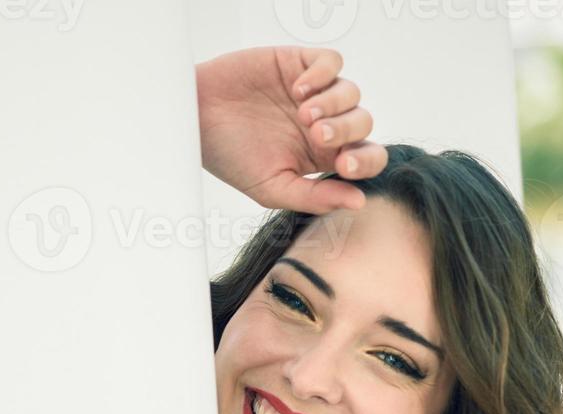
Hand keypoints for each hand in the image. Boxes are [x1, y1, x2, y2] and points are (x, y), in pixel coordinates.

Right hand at [196, 47, 384, 214]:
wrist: (195, 119)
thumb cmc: (230, 157)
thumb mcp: (271, 188)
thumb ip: (315, 197)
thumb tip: (358, 202)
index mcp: (322, 157)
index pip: (366, 158)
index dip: (366, 162)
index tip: (344, 167)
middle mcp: (324, 123)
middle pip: (362, 123)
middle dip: (345, 131)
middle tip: (316, 135)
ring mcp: (314, 92)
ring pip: (351, 93)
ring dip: (334, 105)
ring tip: (304, 114)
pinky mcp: (299, 64)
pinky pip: (332, 62)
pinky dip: (323, 74)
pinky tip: (298, 89)